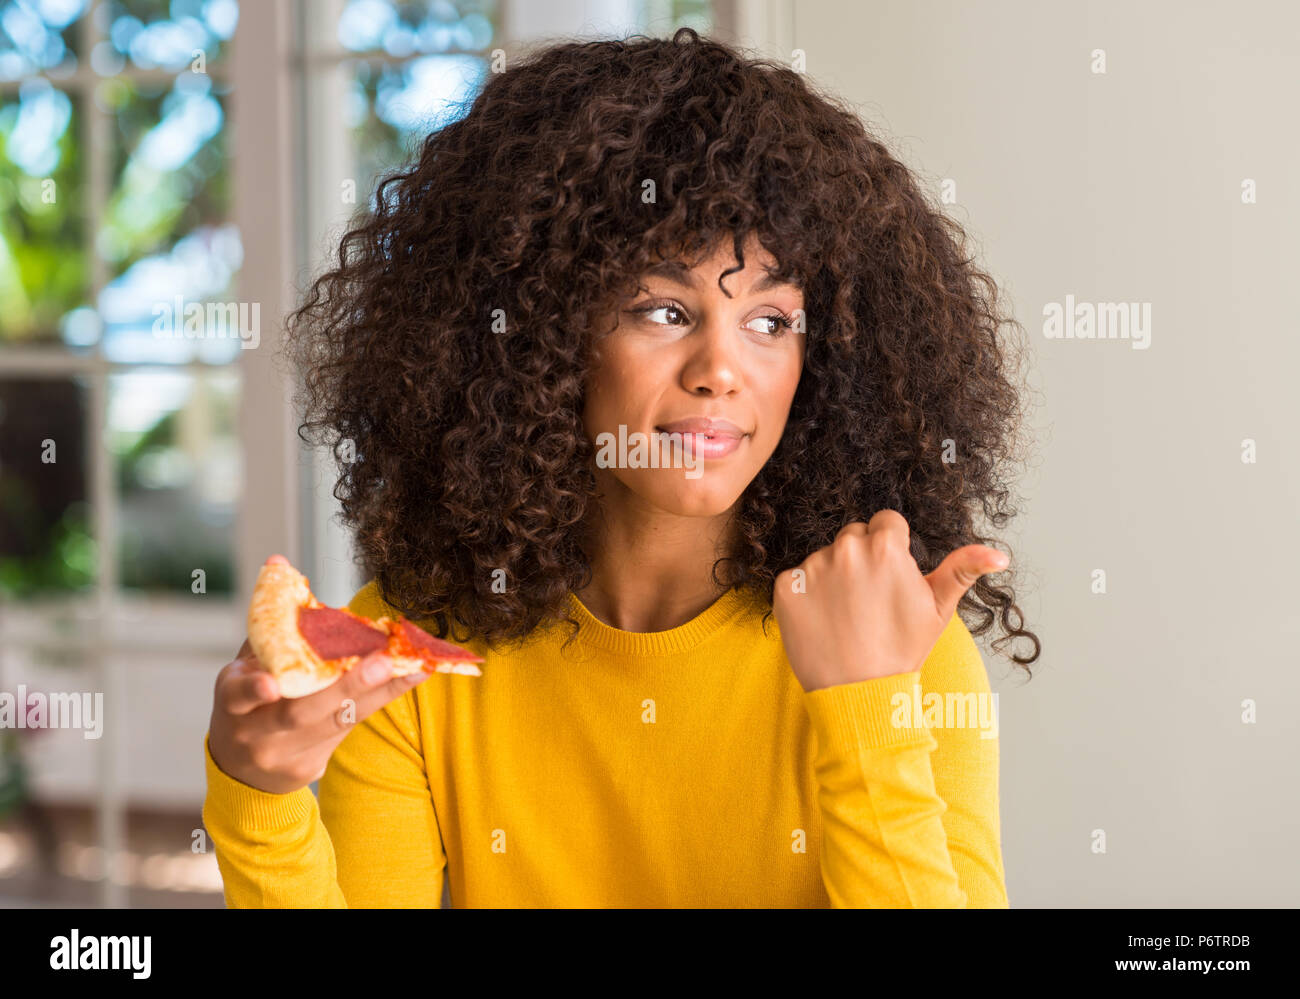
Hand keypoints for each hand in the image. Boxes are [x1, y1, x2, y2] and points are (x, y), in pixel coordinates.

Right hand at [207, 637, 431, 794]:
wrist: (241, 768)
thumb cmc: (249, 702)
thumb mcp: (246, 669)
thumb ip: (270, 629)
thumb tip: (285, 570)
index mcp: (232, 701)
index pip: (239, 695)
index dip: (254, 689)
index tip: (271, 685)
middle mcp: (254, 733)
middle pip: (300, 713)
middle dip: (344, 687)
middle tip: (382, 662)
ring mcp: (282, 755)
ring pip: (335, 722)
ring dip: (377, 692)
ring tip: (411, 668)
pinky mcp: (308, 768)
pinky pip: (347, 730)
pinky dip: (378, 700)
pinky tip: (408, 679)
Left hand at [772, 510, 1007, 691]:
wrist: (859, 694)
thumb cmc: (903, 651)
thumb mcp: (938, 609)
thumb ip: (963, 571)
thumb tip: (999, 555)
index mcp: (885, 547)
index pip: (887, 522)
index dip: (893, 548)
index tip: (893, 578)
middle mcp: (846, 549)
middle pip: (855, 536)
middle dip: (863, 559)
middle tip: (871, 600)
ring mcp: (812, 568)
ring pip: (825, 557)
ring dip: (834, 577)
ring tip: (848, 615)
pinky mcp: (786, 588)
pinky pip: (797, 578)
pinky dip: (806, 595)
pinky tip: (823, 621)